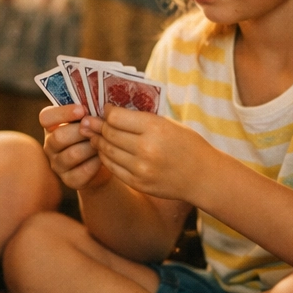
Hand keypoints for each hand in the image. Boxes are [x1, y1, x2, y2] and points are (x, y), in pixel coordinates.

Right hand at [40, 103, 107, 190]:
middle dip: (82, 131)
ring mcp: (57, 164)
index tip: (82, 109)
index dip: (63, 113)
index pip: (46, 117)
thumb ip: (89, 111)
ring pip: (72, 154)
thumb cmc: (96, 134)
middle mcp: (50, 145)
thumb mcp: (91, 120)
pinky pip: (83, 171)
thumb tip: (100, 104)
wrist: (105, 162)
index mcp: (52, 126)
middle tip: (99, 128)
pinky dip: (96, 163)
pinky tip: (103, 157)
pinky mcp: (69, 180)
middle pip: (59, 137)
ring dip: (92, 147)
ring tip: (104, 142)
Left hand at [90, 106, 209, 200]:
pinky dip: (105, 157)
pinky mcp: (138, 183)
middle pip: (109, 133)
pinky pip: (113, 167)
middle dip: (97, 125)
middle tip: (89, 121)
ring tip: (93, 134)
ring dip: (97, 141)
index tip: (104, 108)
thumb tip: (113, 111)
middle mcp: (146, 149)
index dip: (106, 111)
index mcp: (155, 128)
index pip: (116, 117)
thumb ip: (142, 118)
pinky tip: (104, 150)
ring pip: (107, 151)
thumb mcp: (169, 124)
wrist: (204, 177)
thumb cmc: (188, 145)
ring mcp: (141, 169)